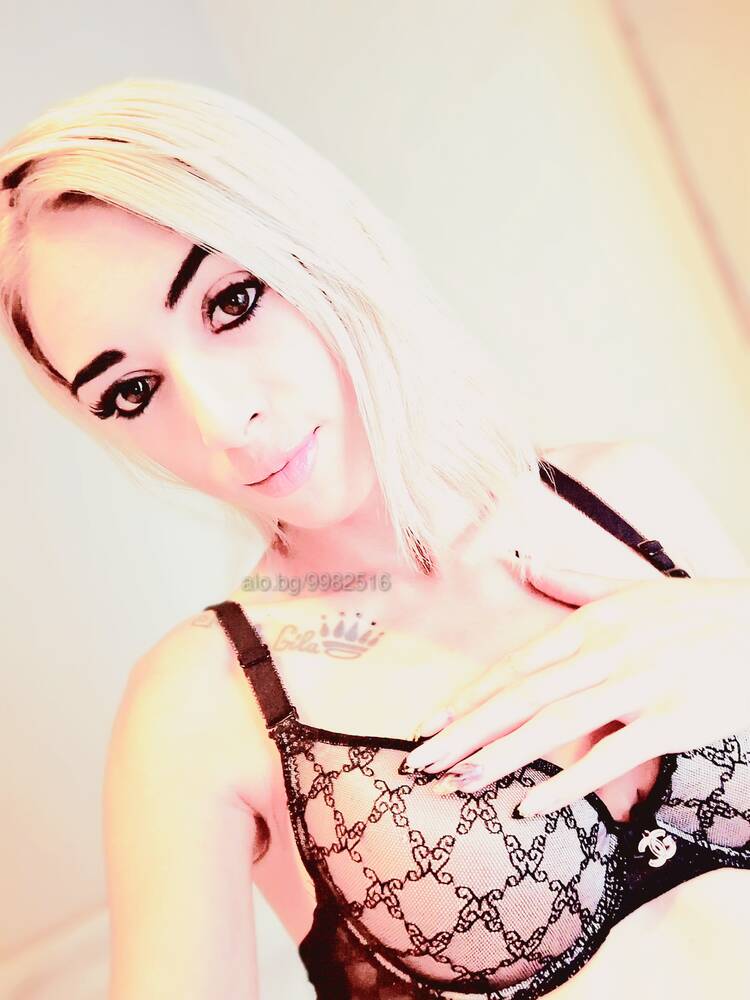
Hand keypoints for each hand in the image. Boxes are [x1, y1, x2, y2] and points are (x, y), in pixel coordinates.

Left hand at [403, 564, 749, 816]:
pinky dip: (571, 782)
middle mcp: (605, 652)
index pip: (515, 665)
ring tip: (458, 782)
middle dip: (465, 732)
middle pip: (521, 697)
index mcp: (591, 624)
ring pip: (555, 725)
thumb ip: (571, 582)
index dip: (468, 696)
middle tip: (419, 764)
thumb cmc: (697, 610)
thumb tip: (521, 563)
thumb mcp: (631, 588)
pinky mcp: (672, 719)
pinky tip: (532, 806)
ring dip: (502, 756)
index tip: (427, 725)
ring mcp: (638, 686)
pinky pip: (613, 755)